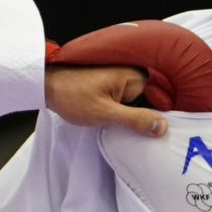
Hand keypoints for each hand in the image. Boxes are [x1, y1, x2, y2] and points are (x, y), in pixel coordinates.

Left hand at [45, 65, 166, 138]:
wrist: (46, 85)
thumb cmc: (72, 96)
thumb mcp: (105, 113)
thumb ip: (134, 120)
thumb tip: (162, 128)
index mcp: (134, 76)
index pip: (162, 97)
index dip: (165, 114)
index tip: (165, 133)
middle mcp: (132, 73)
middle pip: (152, 99)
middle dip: (150, 116)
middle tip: (152, 138)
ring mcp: (122, 78)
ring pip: (139, 102)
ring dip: (137, 115)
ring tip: (139, 133)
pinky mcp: (113, 84)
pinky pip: (128, 100)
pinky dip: (127, 111)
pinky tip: (123, 123)